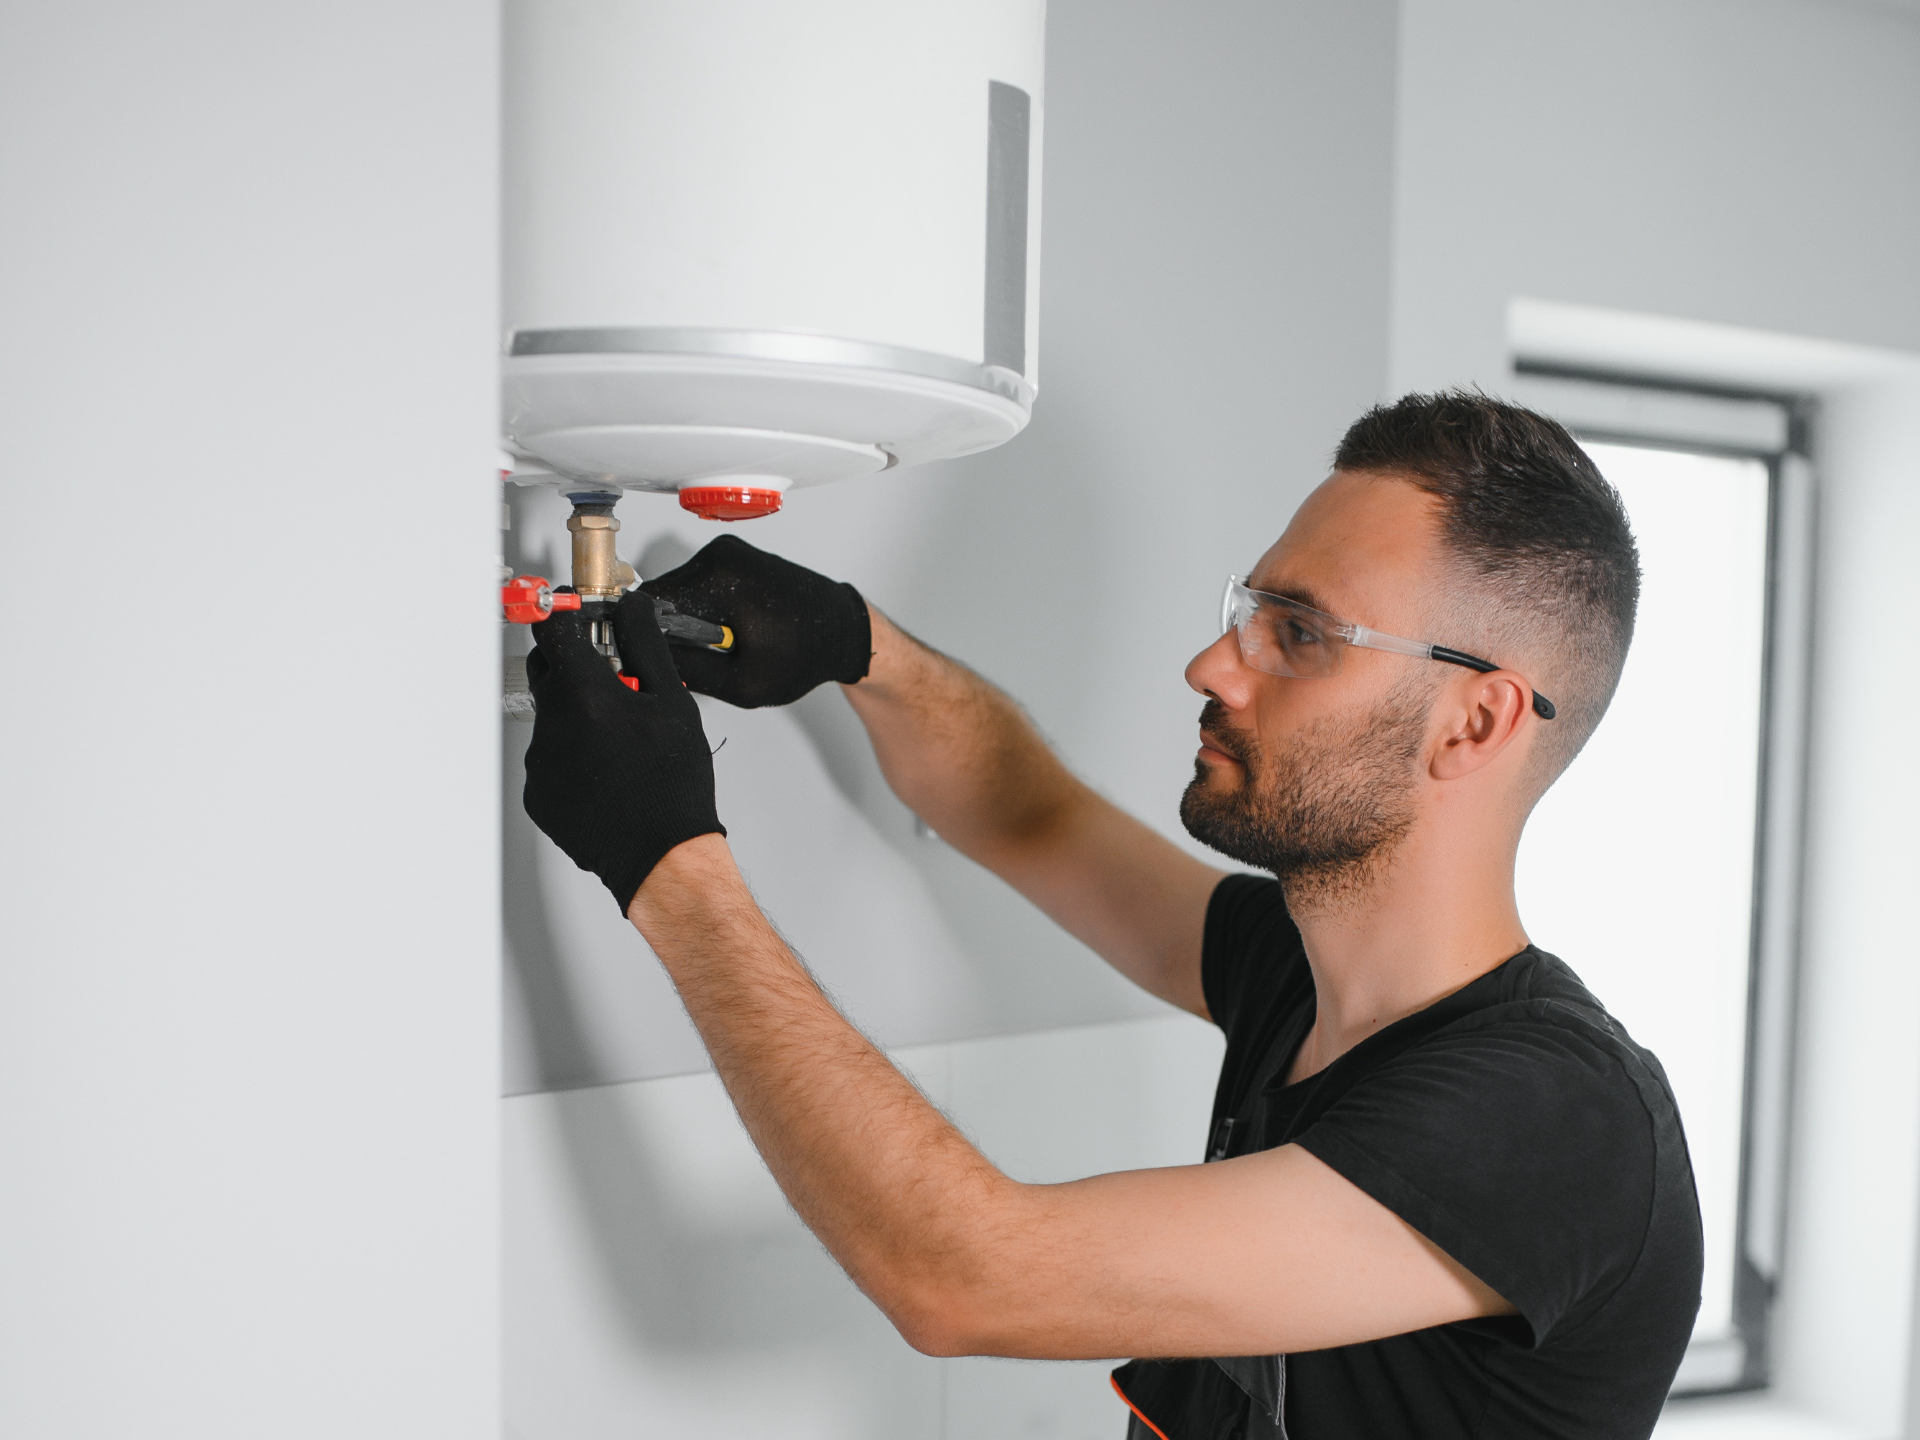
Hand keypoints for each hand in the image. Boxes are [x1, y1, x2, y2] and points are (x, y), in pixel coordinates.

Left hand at [523, 589, 724, 912]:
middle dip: (575, 667)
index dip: (567, 617)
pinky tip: (606, 770)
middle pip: (547, 670)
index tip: (578, 616)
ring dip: (577, 716)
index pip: (553, 630)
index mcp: (584, 693)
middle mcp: (552, 723)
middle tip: (614, 682)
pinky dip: (571, 756)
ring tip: (619, 742)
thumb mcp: (672, 701)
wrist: (661, 853)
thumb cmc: (672, 784)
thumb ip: (645, 644)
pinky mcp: (537, 793)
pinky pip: (548, 758)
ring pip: (551, 717)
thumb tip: (633, 608)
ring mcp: (539, 761)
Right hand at [641, 534, 871, 707]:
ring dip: (687, 621)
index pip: (648, 601)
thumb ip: (690, 671)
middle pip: (661, 595)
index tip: (651, 655)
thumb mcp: (744, 683)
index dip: (643, 633)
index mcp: (720, 579)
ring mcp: (728, 551)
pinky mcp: (733, 556)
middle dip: (668, 629)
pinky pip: (697, 584)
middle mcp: (721, 555)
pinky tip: (729, 630)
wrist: (842, 630)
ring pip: (677, 590)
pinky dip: (703, 609)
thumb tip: (649, 660)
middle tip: (699, 657)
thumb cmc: (807, 653)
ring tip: (721, 644)